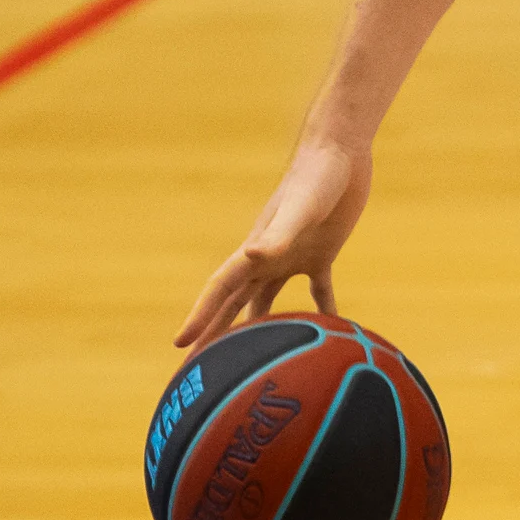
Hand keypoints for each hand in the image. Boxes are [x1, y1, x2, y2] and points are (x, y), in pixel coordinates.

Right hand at [175, 139, 372, 349]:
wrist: (339, 152)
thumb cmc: (316, 177)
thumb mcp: (299, 208)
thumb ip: (278, 234)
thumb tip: (252, 255)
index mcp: (255, 250)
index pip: (219, 290)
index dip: (200, 317)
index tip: (180, 345)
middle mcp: (268, 257)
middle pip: (235, 303)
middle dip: (217, 333)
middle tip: (202, 366)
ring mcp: (293, 254)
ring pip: (267, 300)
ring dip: (259, 327)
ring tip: (251, 358)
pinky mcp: (321, 252)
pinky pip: (318, 290)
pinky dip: (320, 310)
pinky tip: (324, 330)